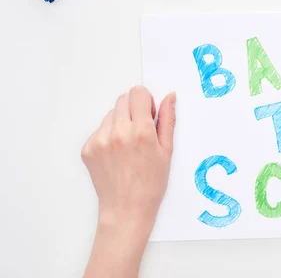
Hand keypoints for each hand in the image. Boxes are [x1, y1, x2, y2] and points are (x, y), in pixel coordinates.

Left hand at [82, 86, 175, 277]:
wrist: (127, 209)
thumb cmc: (151, 183)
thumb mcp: (167, 151)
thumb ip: (167, 120)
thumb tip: (169, 97)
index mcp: (140, 131)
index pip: (138, 93)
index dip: (146, 101)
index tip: (149, 115)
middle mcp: (118, 132)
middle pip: (123, 99)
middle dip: (134, 109)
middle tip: (141, 130)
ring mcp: (99, 140)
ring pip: (110, 114)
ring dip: (120, 122)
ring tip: (128, 146)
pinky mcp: (88, 148)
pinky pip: (99, 129)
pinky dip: (109, 135)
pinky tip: (117, 154)